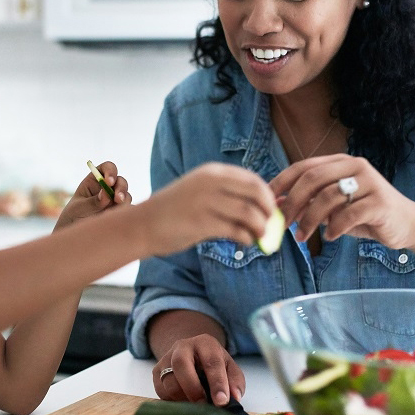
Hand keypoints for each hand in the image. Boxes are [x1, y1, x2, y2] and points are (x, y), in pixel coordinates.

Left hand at [54, 160, 129, 230]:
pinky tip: (115, 220)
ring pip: (126, 196)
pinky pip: (128, 211)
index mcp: (95, 180)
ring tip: (112, 212)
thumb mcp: (79, 208)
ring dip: (123, 202)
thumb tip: (106, 194)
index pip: (107, 168)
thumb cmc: (73, 216)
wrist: (75, 233)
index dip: (110, 171)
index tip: (109, 182)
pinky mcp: (120, 212)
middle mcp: (108, 188)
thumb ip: (93, 202)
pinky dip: (125, 213)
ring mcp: (115, 200)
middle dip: (121, 189)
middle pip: (121, 181)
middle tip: (117, 199)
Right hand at [137, 162, 276, 256]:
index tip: (271, 209)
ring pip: (249, 213)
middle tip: (270, 224)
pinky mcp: (201, 223)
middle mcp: (211, 183)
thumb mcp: (199, 191)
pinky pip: (236, 230)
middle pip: (256, 192)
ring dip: (260, 227)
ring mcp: (206, 202)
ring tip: (259, 237)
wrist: (143, 224)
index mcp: (212, 172)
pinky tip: (245, 242)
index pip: (252, 179)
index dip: (267, 195)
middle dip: (269, 210)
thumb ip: (225, 194)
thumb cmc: (174, 210)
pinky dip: (247, 238)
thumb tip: (260, 206)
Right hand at [152, 333, 244, 404]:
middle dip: (193, 388)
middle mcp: (183, 346)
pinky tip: (184, 402)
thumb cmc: (213, 364)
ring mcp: (166, 358)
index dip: (217, 383)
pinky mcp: (156, 371)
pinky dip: (172, 401)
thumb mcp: (229, 369)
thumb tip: (234, 398)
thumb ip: (235, 382)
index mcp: (205, 343)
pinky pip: (160, 390)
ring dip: (182, 398)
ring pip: (169, 381)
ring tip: (195, 407)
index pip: (211, 361)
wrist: (192, 355)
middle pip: (181, 364)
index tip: (222, 402)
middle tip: (203, 405)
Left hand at [270, 154, 414, 248]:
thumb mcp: (333, 208)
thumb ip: (309, 203)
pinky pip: (348, 215)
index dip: (282, 182)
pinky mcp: (380, 202)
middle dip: (292, 202)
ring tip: (302, 237)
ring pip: (328, 197)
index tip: (267, 200)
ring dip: (309, 220)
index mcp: (341, 162)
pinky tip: (329, 237)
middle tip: (281, 223)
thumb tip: (276, 205)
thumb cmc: (364, 215)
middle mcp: (355, 166)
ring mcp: (370, 182)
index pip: (304, 166)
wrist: (406, 224)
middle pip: (313, 179)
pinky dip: (334, 228)